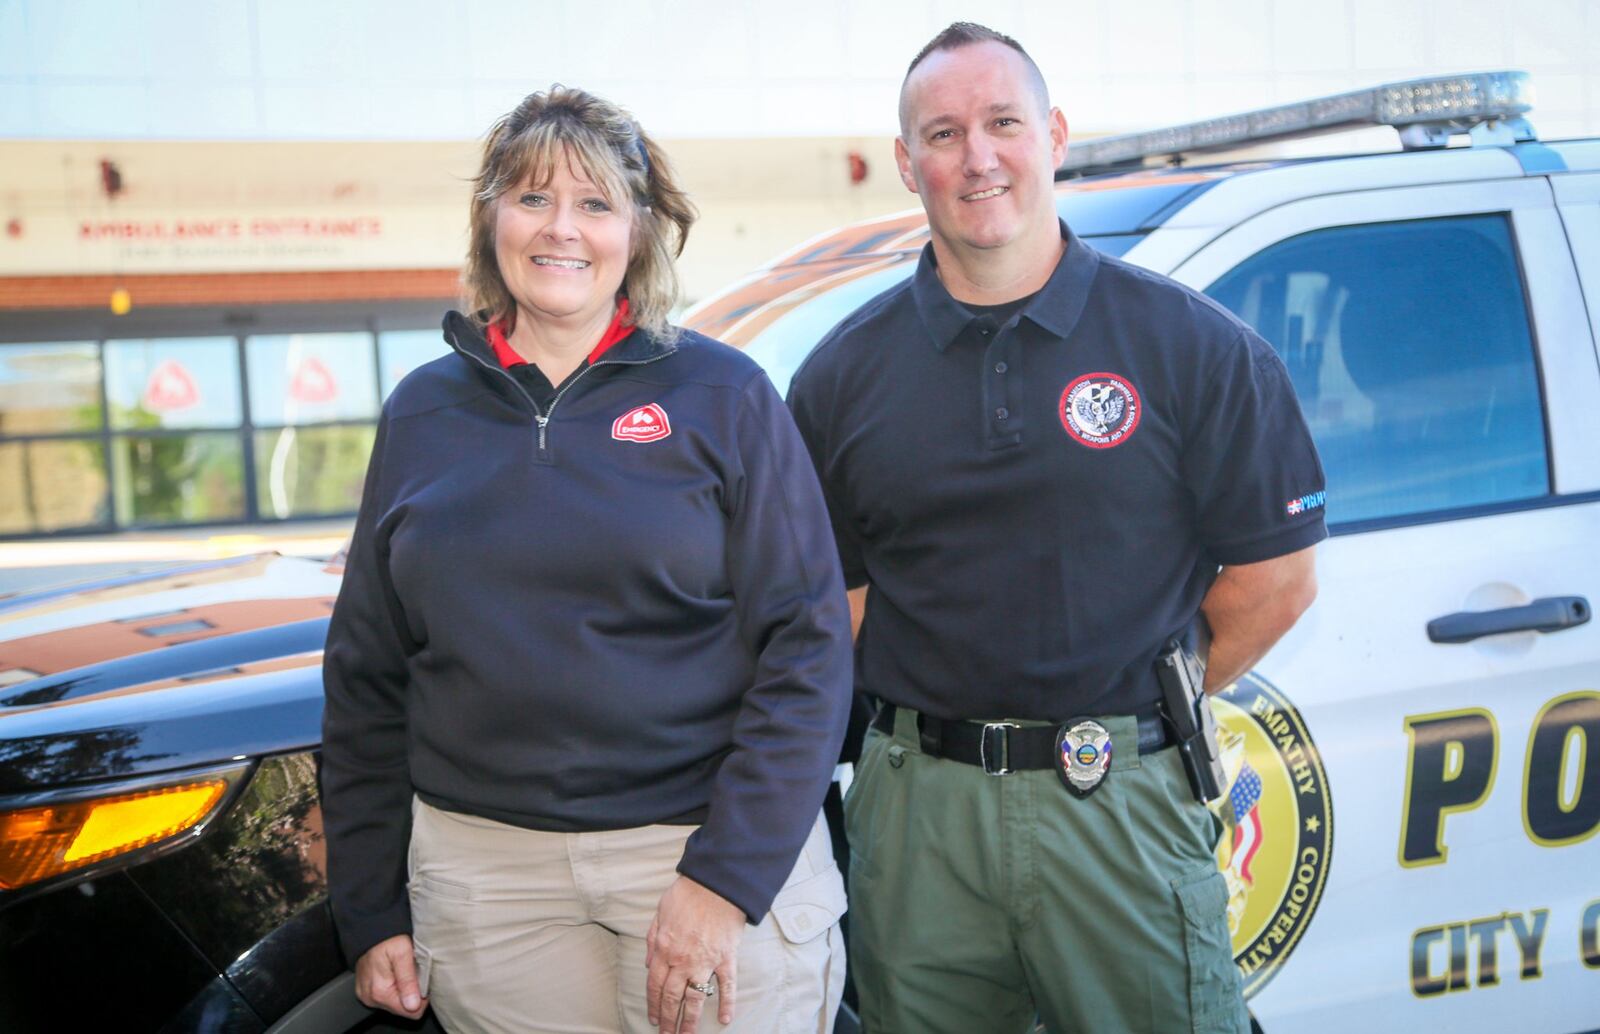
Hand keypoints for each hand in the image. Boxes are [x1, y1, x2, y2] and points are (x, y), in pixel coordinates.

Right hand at [354, 934, 427, 1019]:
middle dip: (413, 991)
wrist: (370, 929)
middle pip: (404, 1008)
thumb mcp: (403, 953)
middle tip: (412, 970)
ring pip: (397, 1003)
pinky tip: (395, 972)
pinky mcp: (367, 991)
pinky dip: (395, 986)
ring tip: (403, 969)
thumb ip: (408, 980)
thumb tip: (413, 1005)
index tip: (422, 979)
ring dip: (404, 988)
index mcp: (380, 992)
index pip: (412, 1011)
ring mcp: (367, 995)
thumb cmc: (387, 937)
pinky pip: (387, 997)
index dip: (423, 996)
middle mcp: (371, 997)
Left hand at [646, 876, 745, 1032]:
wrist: (716, 883)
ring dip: (690, 1020)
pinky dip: (726, 1003)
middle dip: (668, 1019)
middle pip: (672, 997)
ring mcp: (705, 961)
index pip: (654, 985)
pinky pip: (727, 985)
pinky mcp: (726, 958)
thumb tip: (647, 963)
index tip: (653, 1019)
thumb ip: (652, 939)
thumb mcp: (660, 913)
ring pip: (695, 998)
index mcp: (664, 949)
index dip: (653, 1005)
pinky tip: (724, 1019)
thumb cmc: (687, 893)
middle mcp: (682, 960)